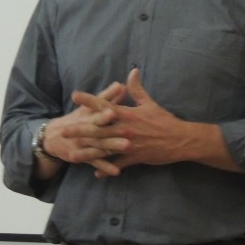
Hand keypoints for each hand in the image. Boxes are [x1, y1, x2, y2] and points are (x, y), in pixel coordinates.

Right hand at [37, 81, 130, 178]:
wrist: (53, 137)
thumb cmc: (77, 119)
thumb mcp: (87, 107)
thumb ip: (106, 97)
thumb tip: (120, 84)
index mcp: (86, 117)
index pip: (95, 115)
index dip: (103, 114)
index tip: (113, 112)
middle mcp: (83, 132)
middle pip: (98, 133)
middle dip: (112, 133)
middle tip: (128, 133)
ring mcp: (82, 146)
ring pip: (99, 148)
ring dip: (112, 148)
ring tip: (127, 148)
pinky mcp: (83, 158)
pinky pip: (96, 163)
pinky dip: (105, 167)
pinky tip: (117, 171)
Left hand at [69, 69, 189, 177]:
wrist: (180, 139)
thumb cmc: (164, 120)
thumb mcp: (150, 103)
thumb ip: (137, 89)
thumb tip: (132, 71)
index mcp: (127, 114)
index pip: (104, 105)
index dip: (89, 101)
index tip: (75, 96)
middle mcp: (124, 129)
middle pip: (98, 130)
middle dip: (80, 130)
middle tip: (64, 131)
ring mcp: (128, 144)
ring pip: (104, 149)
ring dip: (88, 152)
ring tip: (73, 155)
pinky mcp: (134, 157)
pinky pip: (117, 164)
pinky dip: (107, 169)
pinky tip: (96, 173)